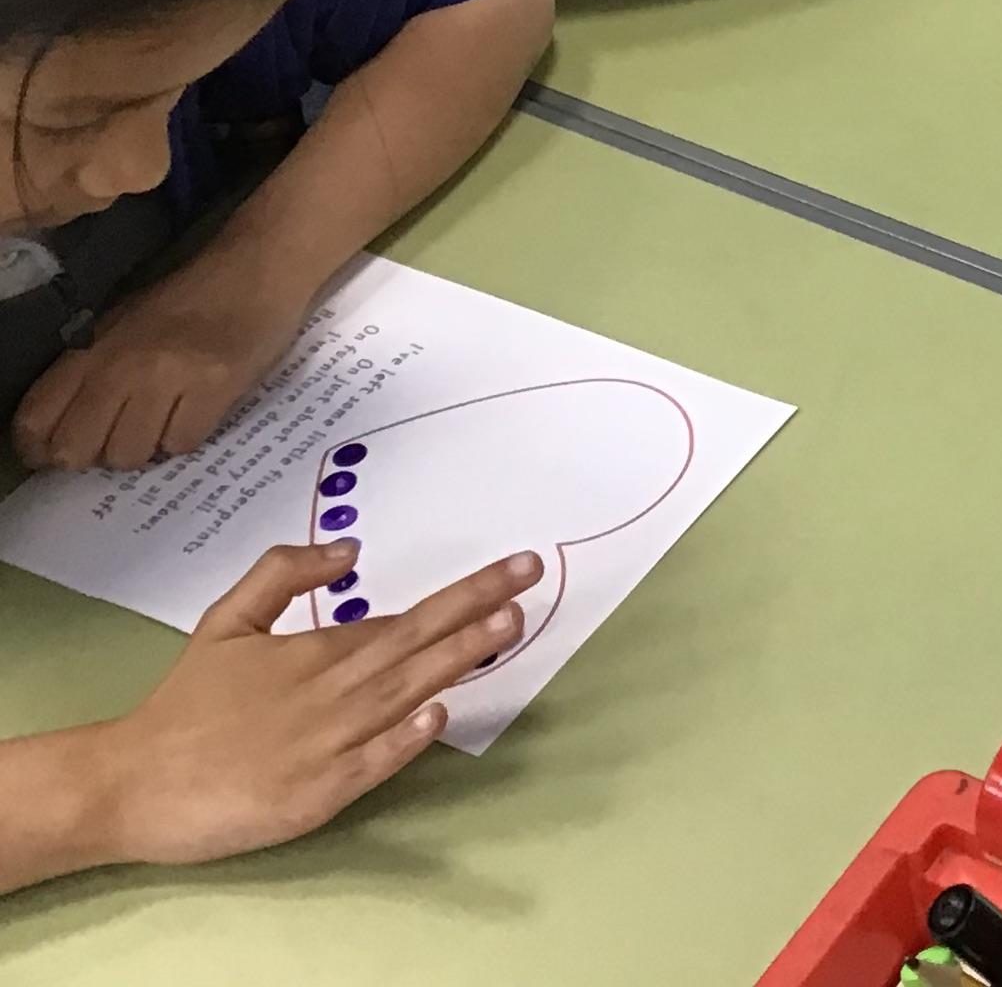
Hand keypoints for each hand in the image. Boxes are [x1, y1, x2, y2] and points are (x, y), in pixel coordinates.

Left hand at [13, 246, 313, 471]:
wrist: (256, 268)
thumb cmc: (188, 298)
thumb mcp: (122, 325)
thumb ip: (90, 373)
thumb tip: (69, 431)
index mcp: (92, 348)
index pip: (35, 420)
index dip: (40, 448)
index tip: (59, 452)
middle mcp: (121, 365)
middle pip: (76, 450)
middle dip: (95, 453)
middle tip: (119, 438)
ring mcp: (169, 377)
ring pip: (129, 455)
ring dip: (145, 447)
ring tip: (163, 421)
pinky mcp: (216, 387)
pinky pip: (182, 444)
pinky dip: (186, 436)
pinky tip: (196, 411)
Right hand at [81, 541, 539, 867]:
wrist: (130, 783)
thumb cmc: (183, 705)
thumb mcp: (225, 622)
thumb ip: (283, 575)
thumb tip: (348, 547)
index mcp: (312, 653)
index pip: (404, 618)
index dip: (464, 594)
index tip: (517, 568)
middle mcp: (327, 693)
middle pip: (414, 647)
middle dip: (478, 613)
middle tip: (530, 581)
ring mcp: (324, 746)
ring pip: (403, 695)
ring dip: (457, 661)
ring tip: (507, 629)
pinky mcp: (315, 795)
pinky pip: (372, 763)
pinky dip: (405, 739)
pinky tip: (439, 715)